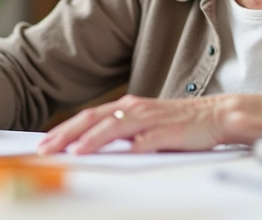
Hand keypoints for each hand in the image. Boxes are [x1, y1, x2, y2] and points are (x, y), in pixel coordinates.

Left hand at [37, 94, 232, 154]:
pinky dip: (133, 145)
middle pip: (94, 119)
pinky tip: (121, 153)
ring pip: (116, 126)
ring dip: (92, 139)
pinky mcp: (170, 131)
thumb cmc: (179, 123)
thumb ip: (120, 133)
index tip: (44, 144)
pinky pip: (149, 138)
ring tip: (74, 152)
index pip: (88, 117)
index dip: (64, 129)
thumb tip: (89, 146)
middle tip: (45, 149)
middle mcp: (135, 109)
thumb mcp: (143, 126)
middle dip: (67, 134)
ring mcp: (152, 119)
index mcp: (127, 107)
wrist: (217, 115)